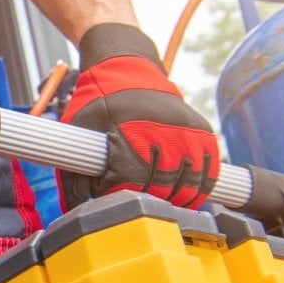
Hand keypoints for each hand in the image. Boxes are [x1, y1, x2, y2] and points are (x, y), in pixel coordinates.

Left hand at [58, 23, 219, 211]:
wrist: (127, 71)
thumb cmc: (97, 106)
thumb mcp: (77, 133)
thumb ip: (74, 174)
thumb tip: (77, 212)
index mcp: (127, 127)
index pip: (129, 181)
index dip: (119, 197)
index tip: (110, 199)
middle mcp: (160, 127)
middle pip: (160, 187)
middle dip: (146, 203)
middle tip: (134, 208)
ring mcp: (185, 129)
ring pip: (188, 184)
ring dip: (175, 202)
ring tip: (160, 207)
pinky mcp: (202, 132)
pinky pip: (209, 171)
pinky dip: (199, 189)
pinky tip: (185, 198)